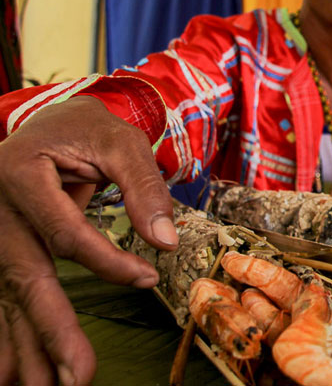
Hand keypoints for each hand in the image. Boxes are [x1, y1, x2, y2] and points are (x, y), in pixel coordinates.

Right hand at [0, 97, 177, 384]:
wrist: (48, 120)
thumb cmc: (87, 128)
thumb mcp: (120, 141)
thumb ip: (144, 187)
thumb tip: (166, 242)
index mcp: (22, 174)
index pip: (64, 233)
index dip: (106, 261)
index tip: (147, 278)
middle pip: (26, 276)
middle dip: (52, 329)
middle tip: (78, 376)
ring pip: (10, 295)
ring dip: (29, 345)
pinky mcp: (0, 250)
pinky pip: (4, 297)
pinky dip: (10, 335)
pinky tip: (15, 373)